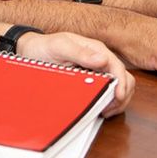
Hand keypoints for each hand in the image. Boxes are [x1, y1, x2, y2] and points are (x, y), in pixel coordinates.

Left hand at [18, 32, 134, 116]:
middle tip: (109, 109)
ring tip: (105, 111)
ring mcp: (97, 71)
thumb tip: (102, 60)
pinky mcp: (92, 81)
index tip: (117, 97)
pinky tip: (99, 108)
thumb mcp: (60, 47)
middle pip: (124, 78)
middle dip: (122, 95)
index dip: (121, 82)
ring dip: (117, 100)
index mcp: (96, 49)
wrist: (32, 51)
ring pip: (119, 86)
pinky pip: (107, 92)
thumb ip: (80, 53)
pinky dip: (108, 102)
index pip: (117, 66)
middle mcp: (100, 60)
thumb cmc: (45, 46)